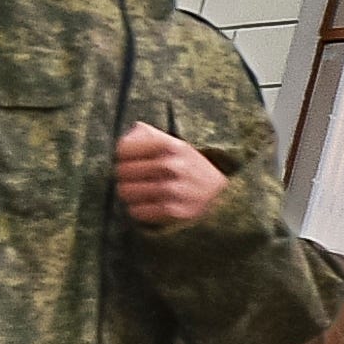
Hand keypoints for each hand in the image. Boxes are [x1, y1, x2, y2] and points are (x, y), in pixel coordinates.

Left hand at [114, 126, 228, 227]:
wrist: (222, 198)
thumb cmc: (193, 169)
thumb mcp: (179, 146)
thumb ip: (152, 136)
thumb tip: (130, 132)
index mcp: (172, 146)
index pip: (123, 149)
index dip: (121, 157)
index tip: (128, 161)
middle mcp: (173, 166)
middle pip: (121, 172)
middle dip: (124, 177)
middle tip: (133, 180)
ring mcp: (173, 189)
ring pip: (126, 192)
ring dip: (130, 194)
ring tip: (140, 193)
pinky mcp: (174, 211)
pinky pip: (137, 211)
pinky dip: (138, 210)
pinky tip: (149, 206)